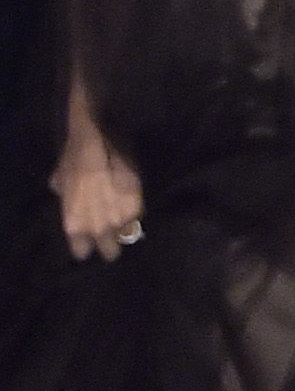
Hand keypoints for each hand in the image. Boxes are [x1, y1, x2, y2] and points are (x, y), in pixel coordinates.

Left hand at [56, 142, 144, 258]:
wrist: (99, 138)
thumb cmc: (74, 157)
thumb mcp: (61, 176)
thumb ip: (64, 193)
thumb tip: (62, 192)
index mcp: (75, 224)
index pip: (82, 252)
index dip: (85, 246)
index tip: (87, 238)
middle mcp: (98, 227)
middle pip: (110, 252)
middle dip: (109, 243)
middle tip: (108, 230)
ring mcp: (120, 219)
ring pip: (126, 235)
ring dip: (123, 227)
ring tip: (119, 213)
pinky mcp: (138, 206)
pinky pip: (137, 217)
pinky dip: (133, 211)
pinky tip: (128, 199)